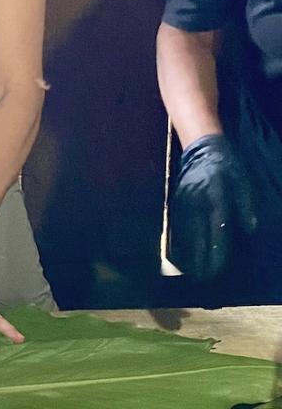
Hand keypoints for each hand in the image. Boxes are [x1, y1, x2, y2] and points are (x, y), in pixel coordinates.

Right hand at [168, 134, 256, 280]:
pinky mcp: (177, 200)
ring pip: (185, 231)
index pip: (217, 229)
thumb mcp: (243, 182)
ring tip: (191, 272)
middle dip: (200, 257)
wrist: (202, 149)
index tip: (218, 268)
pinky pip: (179, 224)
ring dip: (188, 252)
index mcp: (216, 197)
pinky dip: (180, 240)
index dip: (217, 250)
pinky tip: (182, 253)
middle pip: (197, 234)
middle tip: (203, 278)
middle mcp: (197, 201)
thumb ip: (246, 205)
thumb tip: (250, 229)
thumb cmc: (227, 166)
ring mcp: (184, 201)